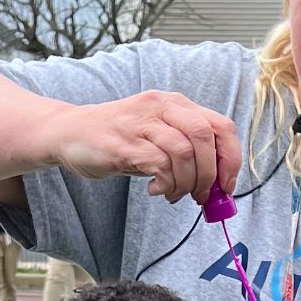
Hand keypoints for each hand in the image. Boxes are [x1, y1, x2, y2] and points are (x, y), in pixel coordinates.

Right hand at [45, 90, 241, 204]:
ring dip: (187, 182)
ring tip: (176, 194)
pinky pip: (158, 164)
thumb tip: (216, 186)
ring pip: (184, 151)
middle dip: (210, 173)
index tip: (227, 186)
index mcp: (176, 104)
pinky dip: (165, 183)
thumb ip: (187, 152)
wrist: (69, 132)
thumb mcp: (158, 135)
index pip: (221, 126)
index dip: (230, 158)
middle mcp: (161, 107)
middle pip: (205, 136)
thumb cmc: (120, 137)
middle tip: (202, 195)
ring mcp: (141, 123)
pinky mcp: (122, 143)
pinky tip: (155, 190)